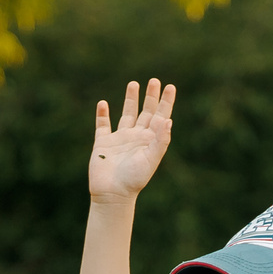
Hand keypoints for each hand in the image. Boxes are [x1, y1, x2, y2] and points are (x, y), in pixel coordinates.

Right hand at [89, 78, 176, 204]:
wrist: (113, 194)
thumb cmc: (134, 179)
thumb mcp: (151, 159)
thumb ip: (160, 140)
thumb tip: (168, 120)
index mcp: (150, 140)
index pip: (160, 117)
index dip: (166, 102)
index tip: (170, 87)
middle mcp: (136, 137)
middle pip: (145, 112)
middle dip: (150, 97)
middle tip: (154, 80)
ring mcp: (119, 139)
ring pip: (126, 115)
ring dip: (130, 99)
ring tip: (133, 84)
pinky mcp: (103, 143)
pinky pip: (102, 125)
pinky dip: (102, 114)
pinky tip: (103, 104)